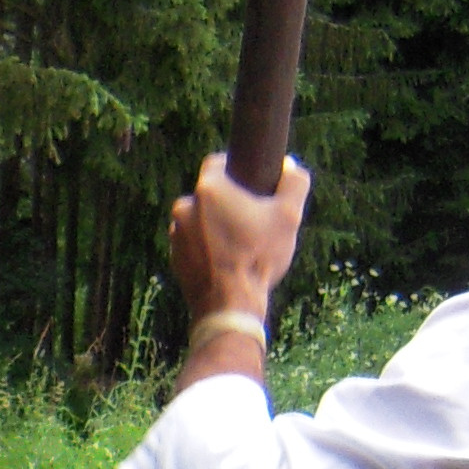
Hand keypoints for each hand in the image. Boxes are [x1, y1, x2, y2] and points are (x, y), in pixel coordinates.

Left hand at [166, 152, 310, 323]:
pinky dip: (205, 246)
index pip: (217, 163)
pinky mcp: (173, 257)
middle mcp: (184, 207)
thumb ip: (295, 182)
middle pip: (208, 194)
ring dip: (214, 224)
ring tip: (239, 243)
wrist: (230, 304)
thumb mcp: (289, 216)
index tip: (249, 182)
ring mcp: (176, 233)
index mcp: (209, 189)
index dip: (234, 169)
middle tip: (250, 219)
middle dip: (227, 202)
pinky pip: (192, 243)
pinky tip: (225, 259)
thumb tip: (290, 165)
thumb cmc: (259, 257)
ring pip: (199, 219)